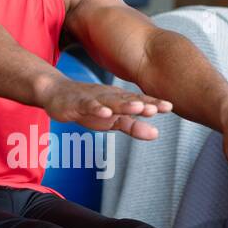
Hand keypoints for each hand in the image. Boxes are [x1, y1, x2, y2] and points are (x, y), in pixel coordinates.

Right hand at [37, 76, 172, 140]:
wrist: (56, 94)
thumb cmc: (88, 107)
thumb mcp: (112, 121)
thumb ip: (133, 126)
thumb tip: (156, 134)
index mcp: (119, 100)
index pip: (140, 101)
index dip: (154, 103)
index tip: (171, 107)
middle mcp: (109, 97)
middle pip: (128, 100)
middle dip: (144, 103)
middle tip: (160, 107)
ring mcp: (94, 99)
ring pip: (111, 102)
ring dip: (125, 104)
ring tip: (139, 108)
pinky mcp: (78, 103)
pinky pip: (88, 106)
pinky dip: (97, 109)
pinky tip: (105, 113)